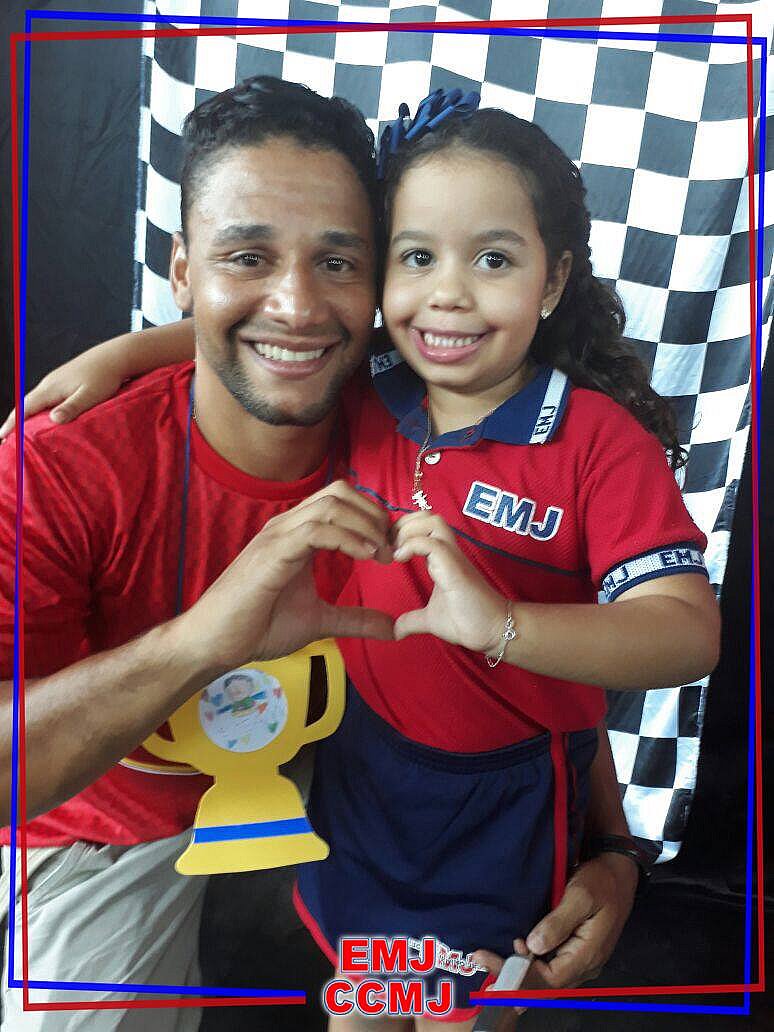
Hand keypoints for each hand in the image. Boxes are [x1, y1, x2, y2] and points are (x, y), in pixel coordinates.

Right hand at [0, 352, 125, 438]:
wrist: (114, 356)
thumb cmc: (104, 376)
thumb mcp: (90, 395)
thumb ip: (72, 407)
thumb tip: (53, 419)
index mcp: (51, 388)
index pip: (24, 408)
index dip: (12, 423)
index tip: (1, 437)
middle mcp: (48, 384)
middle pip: (25, 405)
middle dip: (13, 422)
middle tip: (4, 439)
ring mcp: (55, 382)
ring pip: (34, 401)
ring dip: (24, 416)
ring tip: (19, 433)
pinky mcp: (63, 382)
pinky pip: (44, 399)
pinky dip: (36, 410)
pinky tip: (41, 418)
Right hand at [177, 480, 394, 669]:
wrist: (215, 642)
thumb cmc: (257, 627)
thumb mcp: (318, 622)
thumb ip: (353, 619)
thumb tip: (391, 628)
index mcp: (297, 534)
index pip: (342, 502)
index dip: (373, 518)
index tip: (393, 549)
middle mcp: (287, 526)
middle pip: (340, 492)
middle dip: (374, 515)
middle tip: (391, 548)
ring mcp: (278, 536)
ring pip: (330, 504)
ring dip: (365, 525)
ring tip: (381, 554)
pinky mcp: (271, 553)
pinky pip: (314, 530)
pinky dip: (346, 538)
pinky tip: (364, 556)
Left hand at [391, 512, 506, 652]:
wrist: (493, 631)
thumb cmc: (467, 621)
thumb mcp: (430, 619)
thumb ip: (412, 620)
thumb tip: (395, 631)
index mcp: (442, 558)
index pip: (422, 524)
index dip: (401, 529)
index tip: (387, 549)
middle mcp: (448, 551)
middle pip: (427, 515)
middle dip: (402, 523)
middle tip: (389, 546)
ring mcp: (453, 557)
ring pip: (432, 521)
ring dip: (408, 530)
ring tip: (396, 551)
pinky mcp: (454, 568)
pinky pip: (432, 543)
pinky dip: (411, 545)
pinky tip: (400, 559)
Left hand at [472, 853, 637, 1011]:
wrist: (618, 873)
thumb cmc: (601, 882)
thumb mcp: (580, 896)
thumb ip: (558, 922)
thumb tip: (534, 946)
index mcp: (588, 955)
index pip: (549, 979)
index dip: (519, 974)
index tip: (493, 958)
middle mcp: (584, 965)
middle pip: (545, 984)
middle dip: (512, 977)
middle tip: (482, 960)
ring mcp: (580, 960)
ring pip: (546, 978)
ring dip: (518, 972)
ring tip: (489, 960)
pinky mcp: (574, 952)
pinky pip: (549, 967)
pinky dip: (528, 965)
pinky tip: (511, 955)